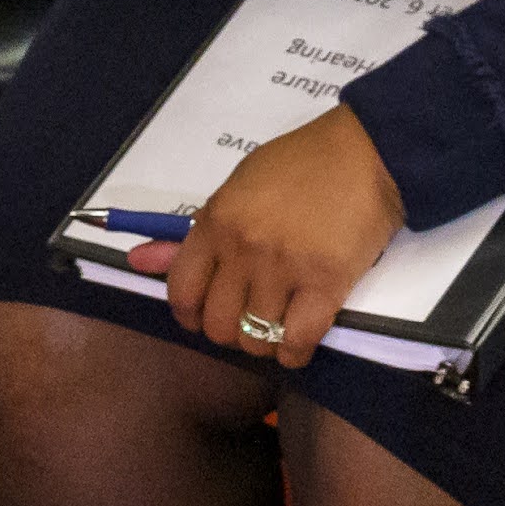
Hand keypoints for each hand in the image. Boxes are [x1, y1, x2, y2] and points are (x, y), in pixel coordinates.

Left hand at [130, 108, 405, 370]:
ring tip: (276, 328)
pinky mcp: (325, 284)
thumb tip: (138, 261)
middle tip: (248, 320)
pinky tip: (298, 342)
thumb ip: (195, 231)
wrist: (367, 152)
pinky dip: (293, 353)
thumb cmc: (301, 164)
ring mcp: (283, 268)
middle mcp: (243, 248)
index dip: (190, 314)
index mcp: (216, 220)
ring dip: (264, 344)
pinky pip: (295, 343)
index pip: (181, 291)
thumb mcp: (239, 186)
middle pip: (217, 325)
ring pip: (254, 340)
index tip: (205, 315)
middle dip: (230, 333)